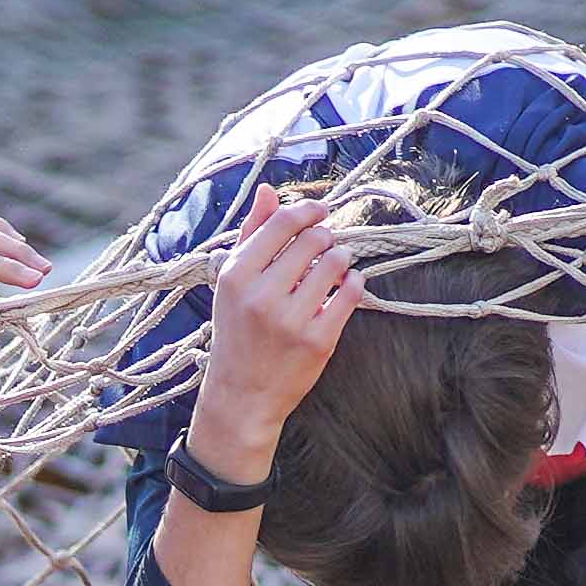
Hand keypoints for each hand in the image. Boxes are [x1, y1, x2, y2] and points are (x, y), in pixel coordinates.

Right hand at [184, 190, 360, 471]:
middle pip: (312, 240)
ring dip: (341, 257)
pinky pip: (350, 295)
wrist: (242, 395)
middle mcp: (262, 296)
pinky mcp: (318, 341)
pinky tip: (347, 285)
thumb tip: (269, 191)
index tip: (320, 212)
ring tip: (336, 264)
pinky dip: (353, 284)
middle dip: (325, 236)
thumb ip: (251, 234)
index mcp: (236, 277)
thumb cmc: (237, 332)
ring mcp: (291, 320)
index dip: (307, 211)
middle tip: (325, 244)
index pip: (282, 224)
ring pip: (335, 264)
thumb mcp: (232, 283)